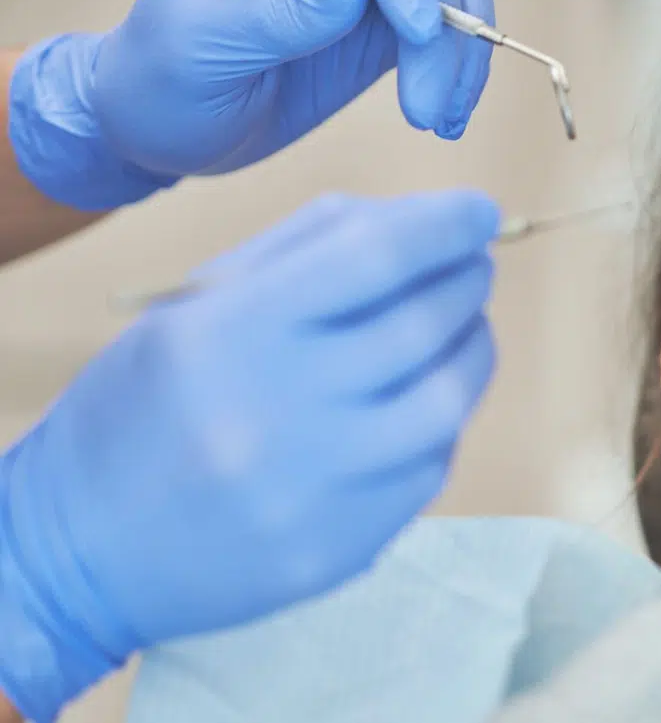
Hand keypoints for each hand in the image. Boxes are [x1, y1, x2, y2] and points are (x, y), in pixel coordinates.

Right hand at [0, 191, 500, 720]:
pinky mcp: (345, 546)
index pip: (374, 257)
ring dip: (473, 349)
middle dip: (466, 281)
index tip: (478, 211)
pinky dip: (443, 421)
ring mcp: (318, 488)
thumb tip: (416, 220)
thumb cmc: (145, 408)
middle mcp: (279, 410)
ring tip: (462, 328)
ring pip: (448, 400)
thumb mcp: (193, 307)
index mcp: (232, 332)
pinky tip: (423, 400)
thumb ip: (302, 250)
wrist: (83, 549)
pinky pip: (431, 467)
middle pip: (423, 324)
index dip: (442, 225)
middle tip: (471, 267)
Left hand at [9, 0, 495, 210]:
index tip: (420, 33)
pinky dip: (461, 69)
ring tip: (439, 121)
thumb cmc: (161, 82)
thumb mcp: (201, 51)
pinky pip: (448, 27)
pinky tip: (446, 119)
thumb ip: (278, 15)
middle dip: (439, 30)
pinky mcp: (382, 25)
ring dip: (461, 51)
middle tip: (426, 112)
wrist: (160, 127)